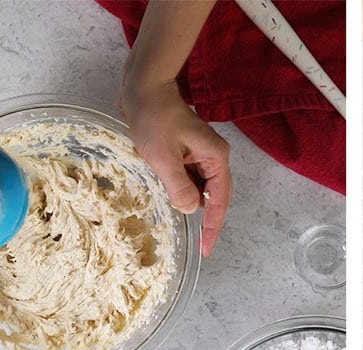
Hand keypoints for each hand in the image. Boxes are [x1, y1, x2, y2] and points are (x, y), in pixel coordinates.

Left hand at [120, 78, 229, 256]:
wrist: (143, 87)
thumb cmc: (153, 116)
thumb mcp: (163, 156)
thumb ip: (178, 186)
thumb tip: (190, 209)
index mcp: (215, 157)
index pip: (219, 200)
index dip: (213, 227)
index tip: (206, 249)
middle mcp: (214, 157)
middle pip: (216, 197)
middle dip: (207, 220)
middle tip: (200, 246)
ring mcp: (202, 155)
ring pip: (202, 189)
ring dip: (191, 202)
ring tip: (183, 220)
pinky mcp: (188, 152)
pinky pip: (190, 179)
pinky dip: (183, 191)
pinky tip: (171, 198)